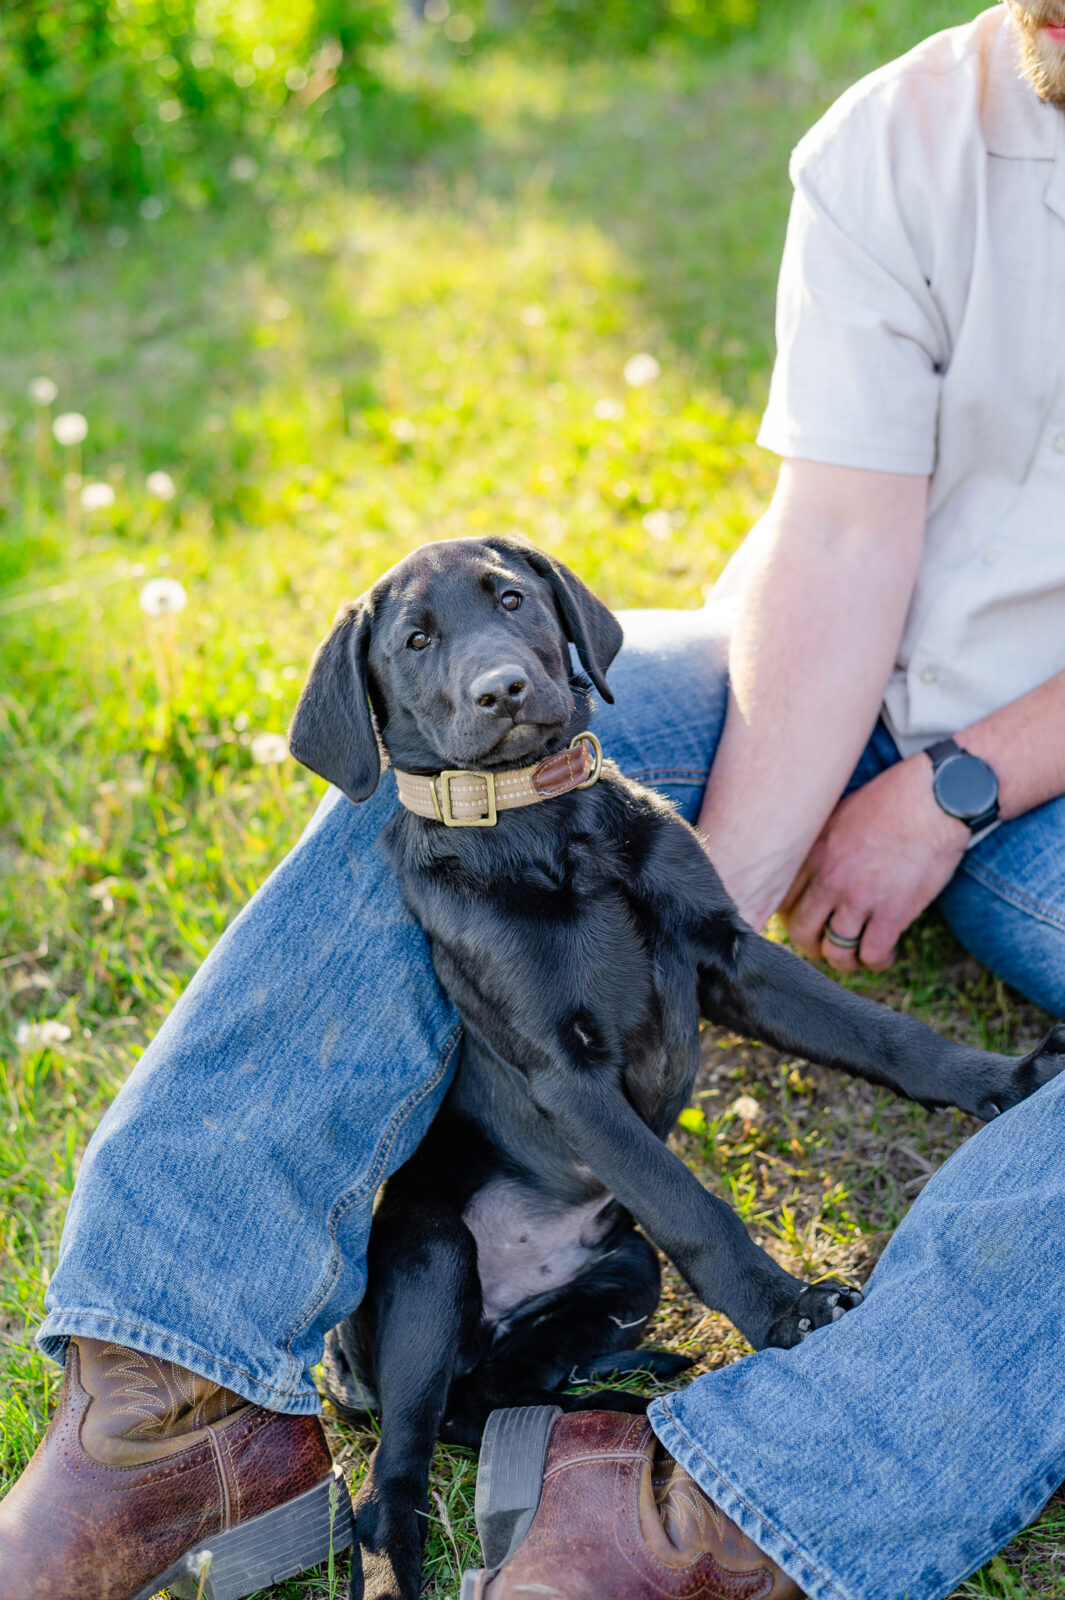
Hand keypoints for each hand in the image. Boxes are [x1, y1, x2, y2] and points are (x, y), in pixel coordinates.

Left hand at [780, 754, 969, 972]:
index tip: (809, 920)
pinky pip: (872, 955)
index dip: (792, 918)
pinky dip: (877, 962)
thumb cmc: (890, 801)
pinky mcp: (893, 912)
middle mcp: (829, 879)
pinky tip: (883, 955)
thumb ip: (818, 845)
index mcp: (812, 855)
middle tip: (827, 944)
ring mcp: (860, 898)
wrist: (934, 798)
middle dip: (812, 945)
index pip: (782, 903)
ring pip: (835, 952)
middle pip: (802, 933)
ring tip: (856, 956)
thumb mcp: (838, 815)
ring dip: (845, 961)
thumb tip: (807, 869)